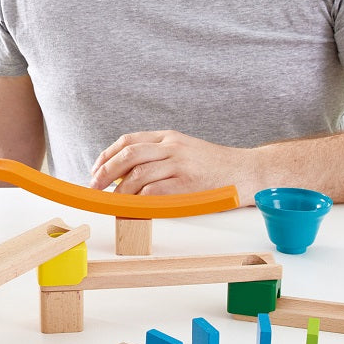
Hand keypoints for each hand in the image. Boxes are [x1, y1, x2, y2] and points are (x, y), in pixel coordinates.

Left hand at [89, 129, 258, 205]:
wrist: (248, 171)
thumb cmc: (215, 166)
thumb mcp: (184, 151)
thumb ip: (159, 157)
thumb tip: (125, 176)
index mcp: (168, 137)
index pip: (128, 140)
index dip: (107, 155)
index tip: (95, 169)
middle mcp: (172, 146)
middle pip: (128, 154)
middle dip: (105, 171)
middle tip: (94, 186)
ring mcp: (181, 163)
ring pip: (138, 173)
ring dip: (119, 190)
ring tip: (111, 201)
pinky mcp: (189, 183)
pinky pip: (155, 191)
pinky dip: (139, 200)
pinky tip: (132, 206)